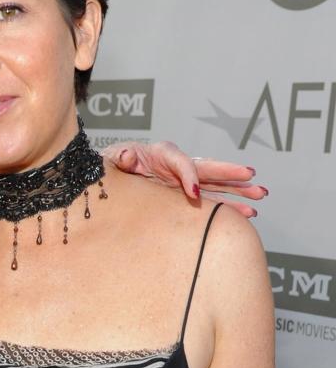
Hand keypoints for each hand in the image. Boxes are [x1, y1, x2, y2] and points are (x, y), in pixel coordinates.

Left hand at [104, 141, 265, 217]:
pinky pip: (209, 200)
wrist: (109, 174)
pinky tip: (246, 213)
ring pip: (214, 185)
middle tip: (252, 177)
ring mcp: (182, 180)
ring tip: (259, 198)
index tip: (194, 193)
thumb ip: (121, 157)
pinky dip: (226, 206)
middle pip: (207, 168)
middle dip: (229, 174)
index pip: (181, 162)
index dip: (189, 176)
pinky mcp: (182, 194)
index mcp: (160, 153)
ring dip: (237, 191)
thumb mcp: (112, 157)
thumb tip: (127, 156)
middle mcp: (176, 165)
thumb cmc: (111, 163)